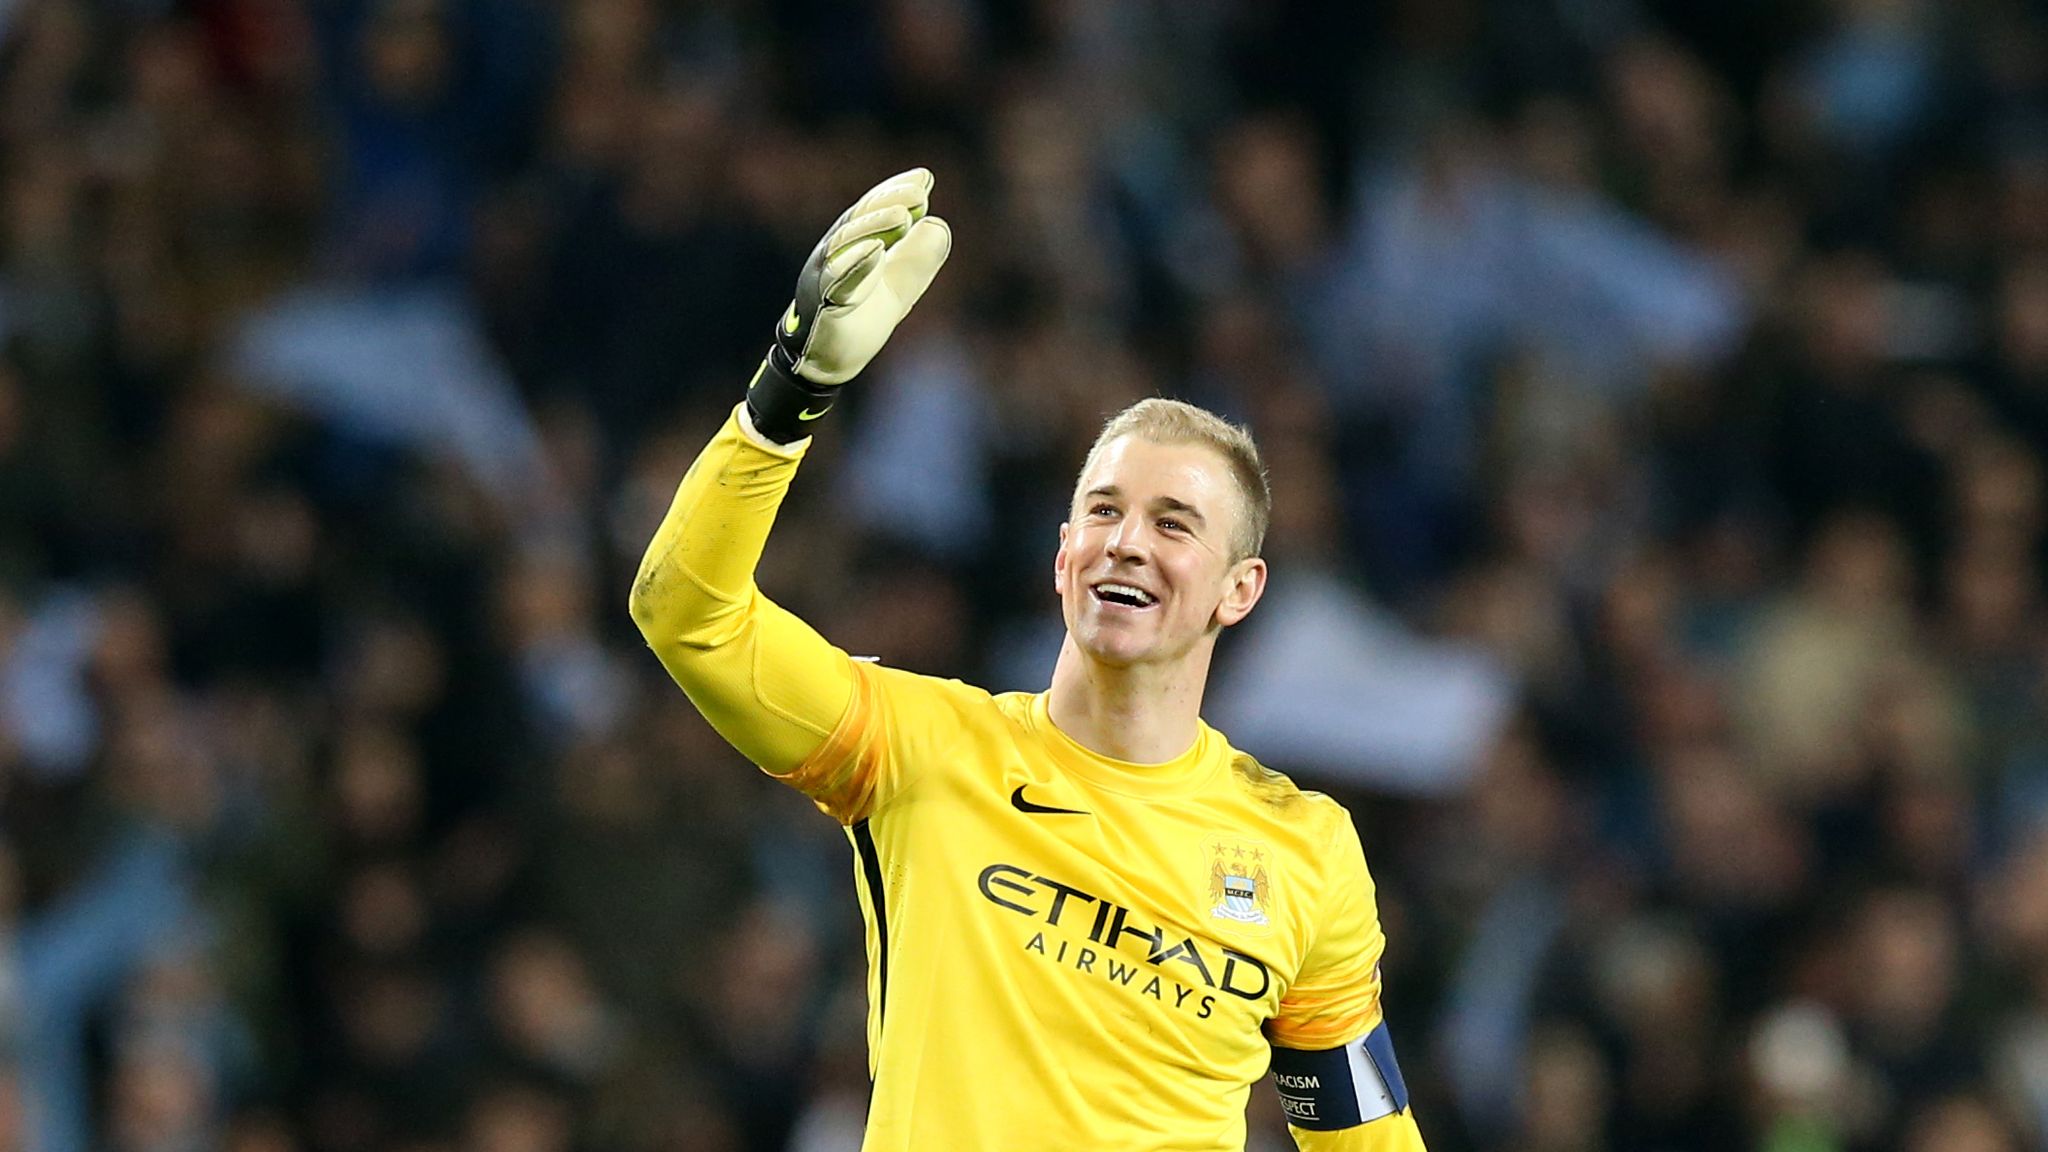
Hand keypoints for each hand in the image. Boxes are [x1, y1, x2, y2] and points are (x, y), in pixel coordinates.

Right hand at [746, 168, 951, 440]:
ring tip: (901, 216)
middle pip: (859, 219)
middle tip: (920, 193)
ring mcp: (824, 277)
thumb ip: (919, 257)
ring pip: (845, 243)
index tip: (924, 178)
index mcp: (852, 243)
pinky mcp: (823, 304)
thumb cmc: (864, 315)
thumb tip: (938, 224)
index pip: (873, 210)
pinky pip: (838, 281)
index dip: (895, 191)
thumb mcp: (901, 284)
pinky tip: (876, 250)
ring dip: (873, 226)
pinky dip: (857, 264)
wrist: (833, 359)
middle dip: (888, 202)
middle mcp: (834, 253)